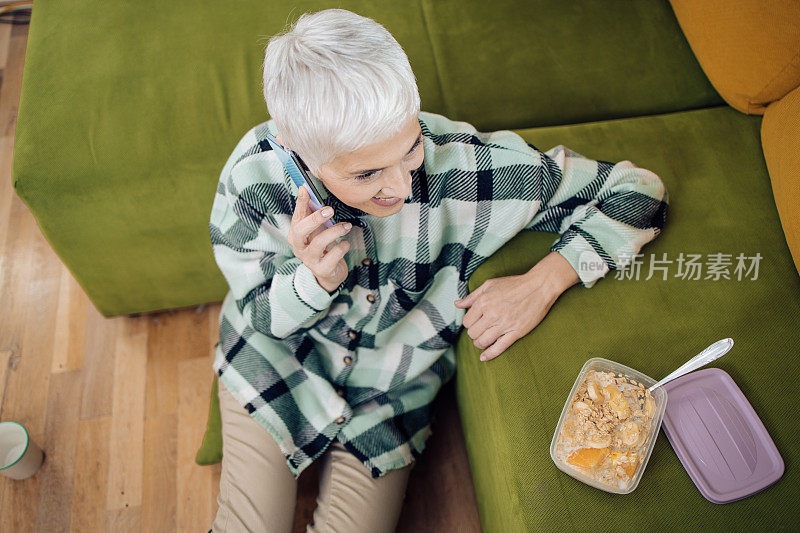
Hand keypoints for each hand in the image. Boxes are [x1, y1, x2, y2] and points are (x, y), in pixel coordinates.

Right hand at [286, 187, 352, 292]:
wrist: (329, 273)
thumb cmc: (322, 247)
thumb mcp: (316, 231)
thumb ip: (312, 214)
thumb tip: (309, 191)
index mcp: (295, 235)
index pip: (296, 217)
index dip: (300, 203)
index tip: (305, 189)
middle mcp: (299, 248)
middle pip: (300, 231)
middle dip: (315, 218)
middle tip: (330, 210)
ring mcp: (309, 260)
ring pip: (319, 243)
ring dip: (335, 231)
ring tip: (347, 226)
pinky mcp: (322, 269)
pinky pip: (333, 255)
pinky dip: (343, 246)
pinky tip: (346, 243)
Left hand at [454, 251, 579, 361]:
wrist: (539, 287)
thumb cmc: (514, 284)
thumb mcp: (489, 285)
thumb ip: (472, 296)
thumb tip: (457, 304)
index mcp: (484, 302)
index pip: (467, 321)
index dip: (469, 323)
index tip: (475, 322)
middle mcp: (492, 314)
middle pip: (473, 333)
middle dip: (474, 333)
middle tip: (480, 330)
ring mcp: (504, 324)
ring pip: (483, 342)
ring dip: (480, 343)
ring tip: (482, 340)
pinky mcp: (516, 332)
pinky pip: (499, 347)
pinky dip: (490, 354)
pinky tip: (484, 357)